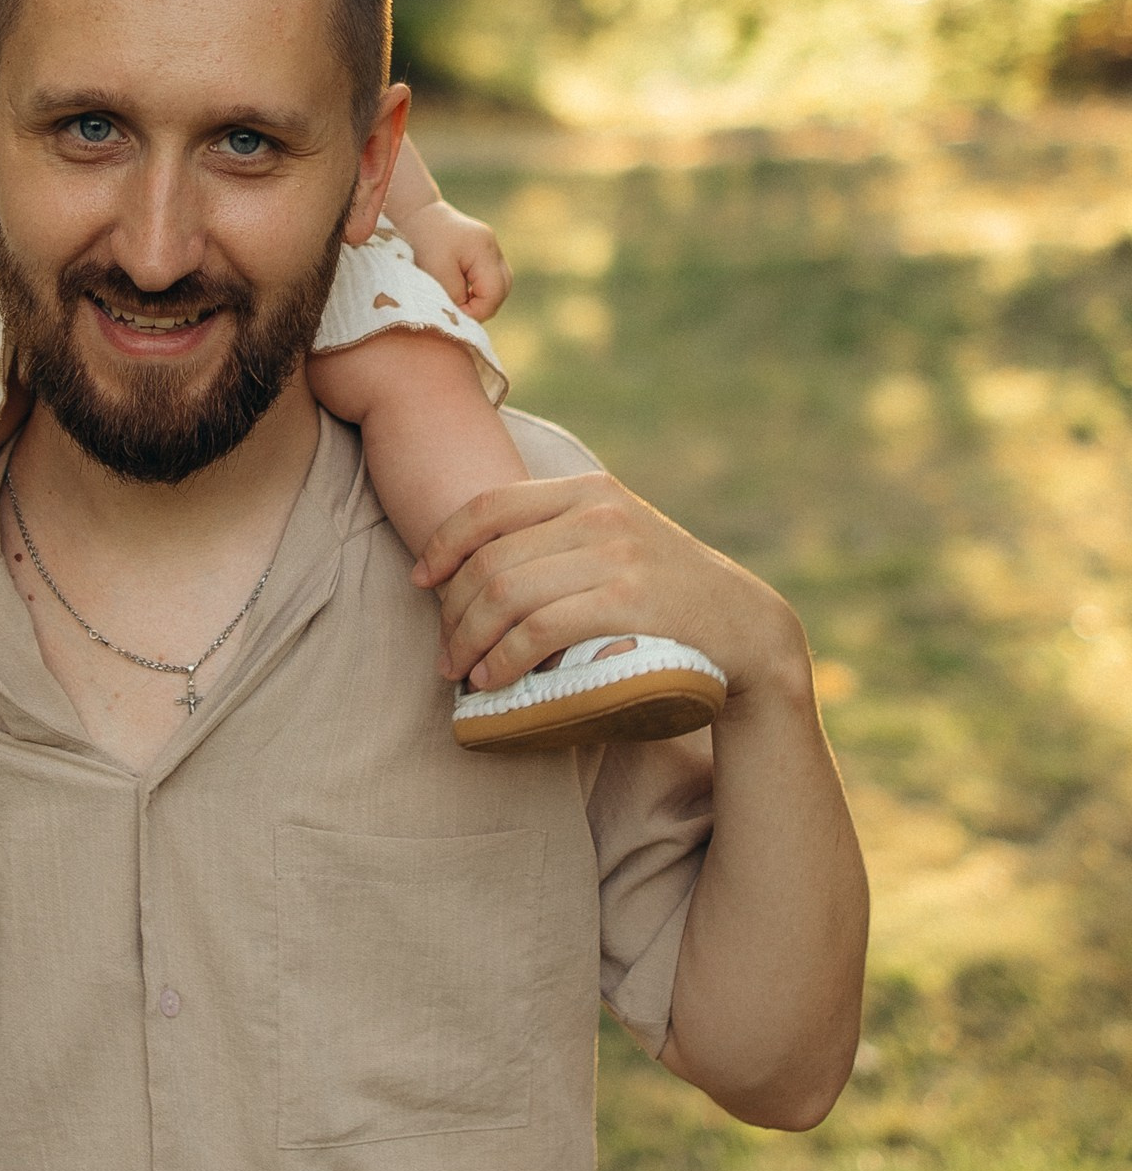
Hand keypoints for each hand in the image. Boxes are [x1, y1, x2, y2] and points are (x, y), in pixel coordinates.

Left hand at [402, 199, 511, 319]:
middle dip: (484, 306)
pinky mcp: (482, 249)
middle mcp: (492, 247)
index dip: (478, 311)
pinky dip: (478, 288)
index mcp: (484, 249)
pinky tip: (461, 292)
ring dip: (482, 298)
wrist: (413, 212)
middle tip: (460, 313)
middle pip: (503, 288)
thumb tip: (468, 316)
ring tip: (459, 303)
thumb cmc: (421, 242)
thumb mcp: (436, 273)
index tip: (455, 315)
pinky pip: (489, 276)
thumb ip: (456, 297)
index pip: (495, 292)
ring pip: (499, 283)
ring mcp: (490, 247)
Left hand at [412, 473, 806, 696]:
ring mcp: (615, 554)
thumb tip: (475, 562)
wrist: (749, 629)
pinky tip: (491, 679)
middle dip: (453, 610)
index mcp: (588, 490)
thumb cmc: (668, 593)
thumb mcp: (618, 540)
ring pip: (506, 594)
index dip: (442, 544)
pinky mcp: (627, 601)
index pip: (488, 506)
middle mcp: (599, 512)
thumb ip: (562, 535)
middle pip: (490, 559)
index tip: (422, 580)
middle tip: (443, 650)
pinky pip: (538, 628)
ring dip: (469, 639)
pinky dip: (502, 658)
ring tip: (459, 670)